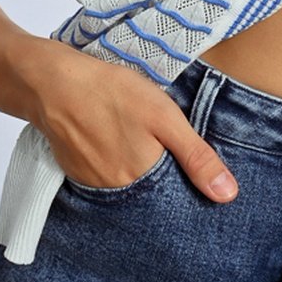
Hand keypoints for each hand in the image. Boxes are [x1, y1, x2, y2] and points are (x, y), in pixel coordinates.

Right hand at [20, 38, 238, 201]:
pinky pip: (105, 178)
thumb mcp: (165, 117)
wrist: (53, 83)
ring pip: (128, 185)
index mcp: (144, 180)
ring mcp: (93, 184)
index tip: (189, 166)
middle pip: (151, 194)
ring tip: (136, 140)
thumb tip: (227, 195)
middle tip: (159, 144)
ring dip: (136, 170)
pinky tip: (115, 140)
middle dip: (162, 176)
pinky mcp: (76, 173)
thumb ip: (197, 157)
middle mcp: (118, 192)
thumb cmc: (112, 94)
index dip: (187, 182)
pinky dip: (113, 164)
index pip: (177, 197)